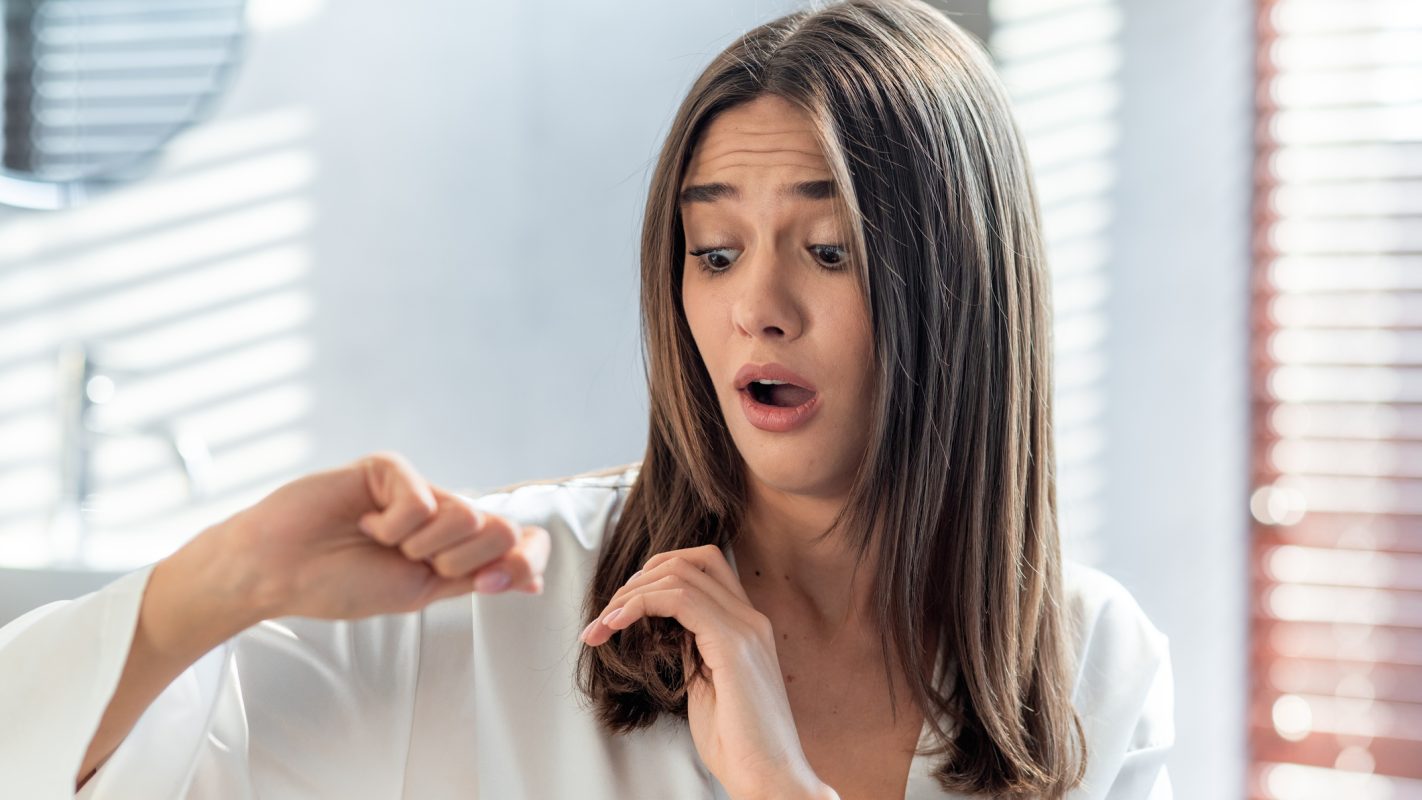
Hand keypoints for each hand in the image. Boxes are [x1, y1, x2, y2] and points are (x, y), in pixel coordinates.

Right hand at [211, 451, 549, 620]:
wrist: (279, 572)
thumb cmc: (341, 583)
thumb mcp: (422, 591)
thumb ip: (477, 579)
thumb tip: (535, 580)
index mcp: (456, 543)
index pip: (520, 539)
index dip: (526, 557)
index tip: (491, 582)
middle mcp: (444, 510)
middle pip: (500, 529)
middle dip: (457, 562)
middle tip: (410, 562)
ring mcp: (420, 486)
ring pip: (467, 514)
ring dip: (420, 546)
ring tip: (382, 542)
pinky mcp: (392, 467)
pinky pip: (423, 501)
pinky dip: (391, 526)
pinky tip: (363, 522)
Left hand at [579, 545, 830, 799]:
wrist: (770, 779)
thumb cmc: (738, 744)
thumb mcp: (706, 685)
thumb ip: (691, 649)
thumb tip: (661, 626)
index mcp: (747, 626)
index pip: (704, 568)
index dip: (657, 575)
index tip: (622, 609)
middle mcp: (751, 618)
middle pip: (691, 560)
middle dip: (640, 578)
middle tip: (606, 615)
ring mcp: (745, 628)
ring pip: (680, 573)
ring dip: (631, 592)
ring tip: (603, 623)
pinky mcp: (732, 645)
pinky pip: (680, 599)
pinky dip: (640, 604)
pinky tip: (617, 624)